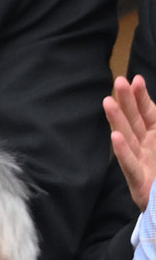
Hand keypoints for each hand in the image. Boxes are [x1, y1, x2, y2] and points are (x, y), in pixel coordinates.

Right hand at [104, 75, 155, 209]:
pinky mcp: (138, 181)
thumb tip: (154, 112)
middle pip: (134, 120)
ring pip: (127, 137)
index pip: (148, 113)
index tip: (136, 79)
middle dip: (127, 101)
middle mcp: (146, 147)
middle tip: (118, 81)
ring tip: (108, 102)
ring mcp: (140, 162)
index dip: (141, 97)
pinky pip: (129, 163)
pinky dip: (122, 151)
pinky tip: (115, 138)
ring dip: (117, 120)